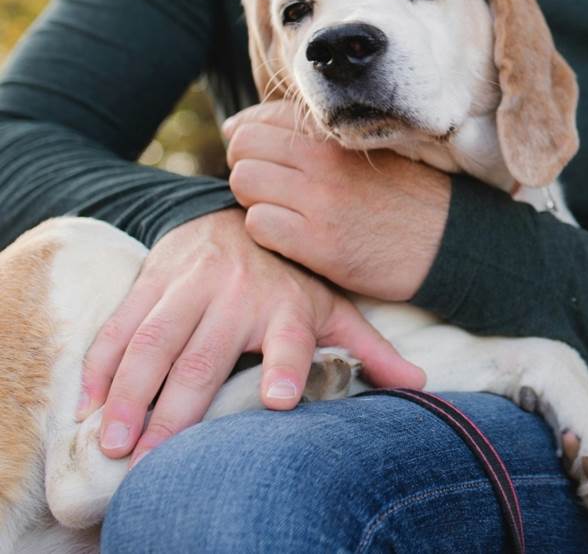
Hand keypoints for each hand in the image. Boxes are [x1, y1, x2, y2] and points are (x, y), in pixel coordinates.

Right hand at [75, 209, 425, 462]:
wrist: (242, 211)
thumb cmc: (293, 275)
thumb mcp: (334, 303)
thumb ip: (370, 347)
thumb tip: (419, 385)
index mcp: (288, 305)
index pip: (291, 340)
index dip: (286, 368)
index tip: (280, 401)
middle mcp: (239, 293)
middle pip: (204, 356)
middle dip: (178, 408)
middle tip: (155, 457)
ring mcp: (191, 284)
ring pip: (154, 341)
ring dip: (129, 394)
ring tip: (112, 443)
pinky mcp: (153, 277)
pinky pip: (121, 324)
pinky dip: (102, 365)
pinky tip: (88, 405)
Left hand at [223, 100, 450, 301]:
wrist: (450, 241)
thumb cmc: (407, 196)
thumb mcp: (370, 150)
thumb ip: (317, 137)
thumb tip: (241, 126)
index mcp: (338, 135)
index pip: (261, 119)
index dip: (248, 137)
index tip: (261, 156)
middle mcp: (325, 161)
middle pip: (243, 147)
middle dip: (247, 166)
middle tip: (271, 187)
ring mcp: (320, 202)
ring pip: (244, 183)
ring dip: (256, 199)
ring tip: (283, 210)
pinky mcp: (319, 244)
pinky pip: (258, 225)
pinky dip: (268, 232)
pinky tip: (293, 236)